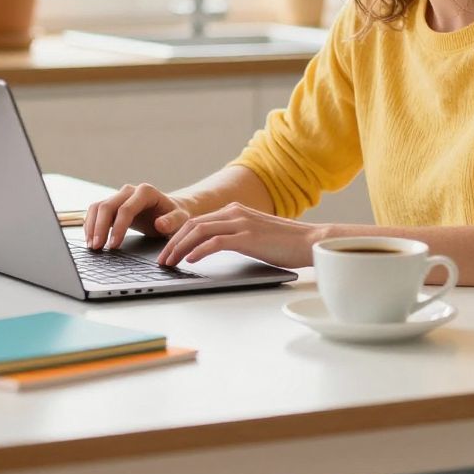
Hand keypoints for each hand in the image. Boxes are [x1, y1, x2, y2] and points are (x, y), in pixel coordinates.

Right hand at [84, 183, 192, 249]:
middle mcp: (130, 191)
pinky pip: (96, 211)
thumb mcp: (181, 219)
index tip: (113, 245)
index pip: (126, 209)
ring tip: (92, 246)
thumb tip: (159, 224)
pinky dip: (90, 224)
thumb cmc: (175, 215)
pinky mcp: (113, 204)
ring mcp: (119, 196)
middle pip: (107, 206)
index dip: (118, 228)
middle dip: (100, 228)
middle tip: (97, 248)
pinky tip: (91, 239)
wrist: (170, 211)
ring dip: (92, 226)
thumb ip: (172, 221)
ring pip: (98, 207)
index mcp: (146, 192)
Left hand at [156, 203, 322, 268]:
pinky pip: (215, 242)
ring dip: (179, 248)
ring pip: (199, 232)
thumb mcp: (254, 236)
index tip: (167, 251)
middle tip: (161, 260)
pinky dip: (198, 251)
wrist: (311, 242)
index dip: (177, 236)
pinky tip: (190, 261)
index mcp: (234, 211)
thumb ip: (235, 236)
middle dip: (172, 243)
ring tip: (169, 263)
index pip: (197, 221)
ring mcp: (241, 223)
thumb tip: (212, 249)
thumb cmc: (285, 244)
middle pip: (192, 225)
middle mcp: (234, 212)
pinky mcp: (248, 237)